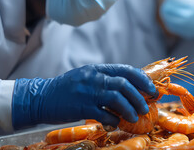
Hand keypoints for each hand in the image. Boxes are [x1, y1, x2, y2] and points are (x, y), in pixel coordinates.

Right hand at [12, 64, 156, 128]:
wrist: (41, 97)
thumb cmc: (67, 89)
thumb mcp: (87, 78)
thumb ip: (105, 80)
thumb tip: (129, 88)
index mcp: (97, 69)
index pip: (126, 70)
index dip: (142, 79)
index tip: (152, 89)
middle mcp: (94, 77)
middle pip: (124, 84)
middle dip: (139, 96)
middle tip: (146, 107)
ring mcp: (87, 92)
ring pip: (117, 98)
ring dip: (129, 109)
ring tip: (135, 117)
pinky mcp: (81, 107)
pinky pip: (103, 114)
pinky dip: (113, 120)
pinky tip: (115, 124)